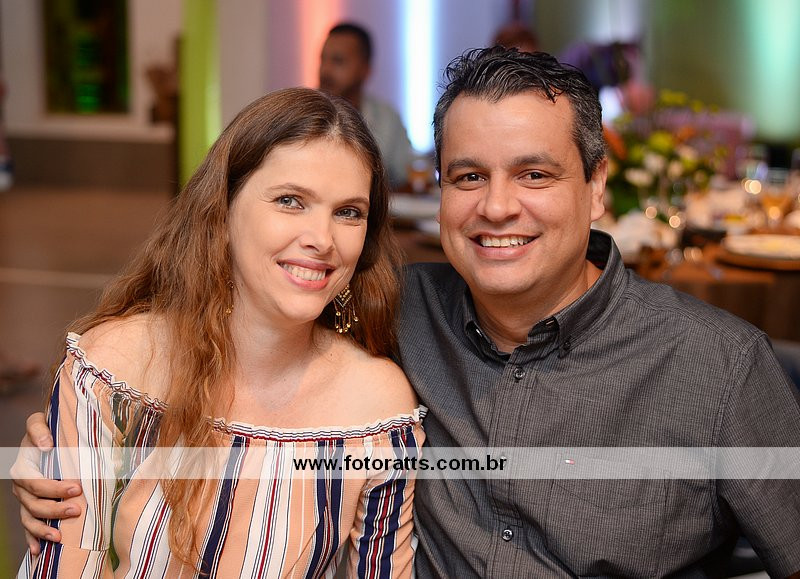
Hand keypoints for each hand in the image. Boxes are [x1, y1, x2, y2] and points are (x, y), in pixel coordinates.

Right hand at [9, 412, 82, 553]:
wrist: (44, 436)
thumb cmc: (45, 430)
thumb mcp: (39, 422)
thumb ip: (39, 429)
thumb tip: (46, 446)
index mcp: (23, 467)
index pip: (36, 484)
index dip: (54, 489)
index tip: (77, 489)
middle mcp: (21, 486)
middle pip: (34, 504)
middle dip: (55, 510)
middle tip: (77, 510)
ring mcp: (24, 499)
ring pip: (29, 519)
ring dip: (43, 530)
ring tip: (60, 538)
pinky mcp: (29, 507)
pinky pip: (27, 526)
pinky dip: (32, 539)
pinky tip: (37, 552)